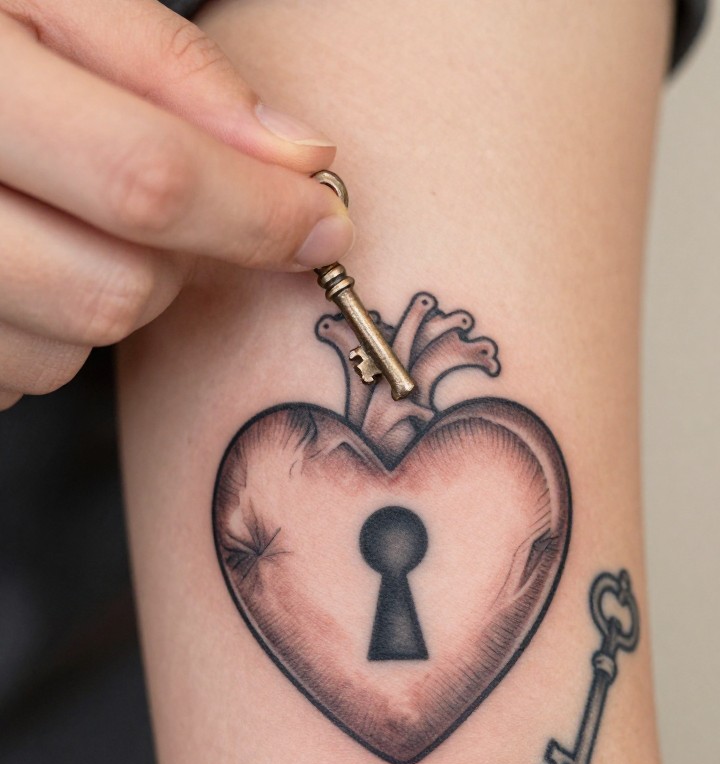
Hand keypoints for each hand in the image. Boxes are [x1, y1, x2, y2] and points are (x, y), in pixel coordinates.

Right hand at [0, 0, 352, 408]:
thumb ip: (166, 65)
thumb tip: (299, 156)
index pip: (143, 178)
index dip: (252, 212)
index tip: (323, 223)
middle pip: (118, 290)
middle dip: (176, 260)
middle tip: (165, 200)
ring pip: (71, 349)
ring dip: (109, 295)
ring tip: (66, 216)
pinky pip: (19, 375)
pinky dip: (49, 329)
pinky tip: (22, 257)